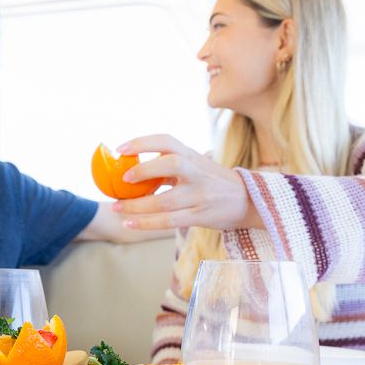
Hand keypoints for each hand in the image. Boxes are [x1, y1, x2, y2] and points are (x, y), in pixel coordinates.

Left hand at [112, 134, 261, 230]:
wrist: (249, 201)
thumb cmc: (212, 182)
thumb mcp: (196, 166)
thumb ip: (169, 166)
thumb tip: (131, 169)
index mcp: (192, 156)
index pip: (167, 141)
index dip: (143, 142)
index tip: (120, 148)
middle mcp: (197, 173)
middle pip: (171, 165)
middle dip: (144, 170)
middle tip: (122, 178)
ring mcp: (200, 195)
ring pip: (164, 201)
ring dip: (136, 206)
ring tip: (116, 207)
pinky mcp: (200, 216)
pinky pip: (169, 221)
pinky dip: (146, 223)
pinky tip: (129, 224)